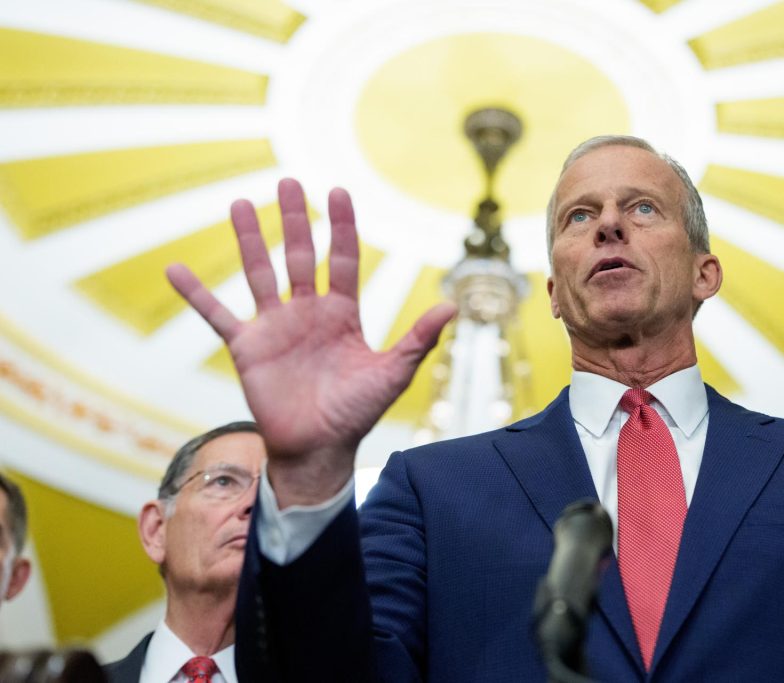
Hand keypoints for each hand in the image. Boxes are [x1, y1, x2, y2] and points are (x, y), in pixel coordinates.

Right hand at [167, 179, 455, 504]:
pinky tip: (175, 269)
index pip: (343, 259)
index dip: (342, 226)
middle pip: (300, 255)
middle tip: (288, 181)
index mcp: (342, 314)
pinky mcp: (247, 348)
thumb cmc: (357, 413)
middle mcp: (307, 312)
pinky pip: (216, 315)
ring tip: (240, 204)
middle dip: (295, 219)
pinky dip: (196, 294)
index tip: (338, 191)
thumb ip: (418, 339)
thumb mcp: (392, 373)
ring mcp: (275, 327)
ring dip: (250, 240)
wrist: (319, 449)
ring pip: (260, 273)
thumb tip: (454, 306)